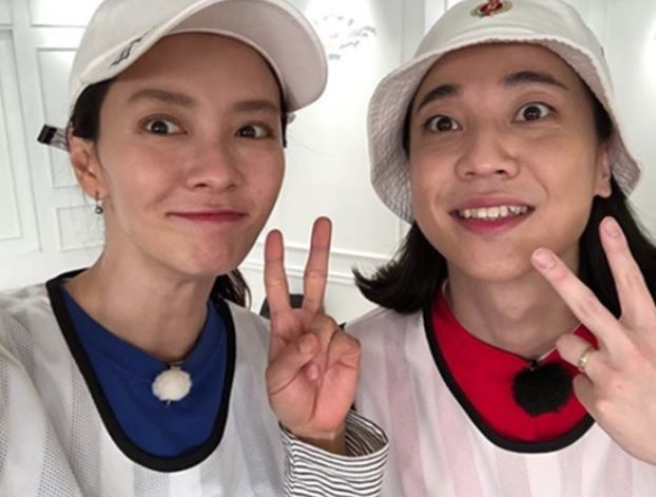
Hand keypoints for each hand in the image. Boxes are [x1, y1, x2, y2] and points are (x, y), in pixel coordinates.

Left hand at [264, 217, 359, 452]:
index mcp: (285, 325)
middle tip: (322, 225)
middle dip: (318, 251)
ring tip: (314, 370)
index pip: (278, 286)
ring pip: (327, 321)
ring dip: (318, 346)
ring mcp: (328, 333)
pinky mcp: (348, 347)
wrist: (314, 421)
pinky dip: (335, 356)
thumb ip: (290, 356)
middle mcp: (307, 323)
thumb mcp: (275, 380)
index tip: (274, 238)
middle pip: (314, 279)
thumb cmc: (289, 399)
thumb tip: (310, 337)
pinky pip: (344, 341)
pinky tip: (329, 368)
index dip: (276, 261)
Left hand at [532, 216, 655, 463]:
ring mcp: (610, 375)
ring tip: (612, 373)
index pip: (634, 285)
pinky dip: (591, 389)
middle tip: (537, 254)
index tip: (605, 225)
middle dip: (559, 276)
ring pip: (569, 344)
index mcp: (652, 332)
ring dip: (581, 353)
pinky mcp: (597, 400)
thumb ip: (641, 331)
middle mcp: (630, 348)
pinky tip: (614, 401)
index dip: (618, 253)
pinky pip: (577, 382)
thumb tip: (619, 318)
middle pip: (585, 305)